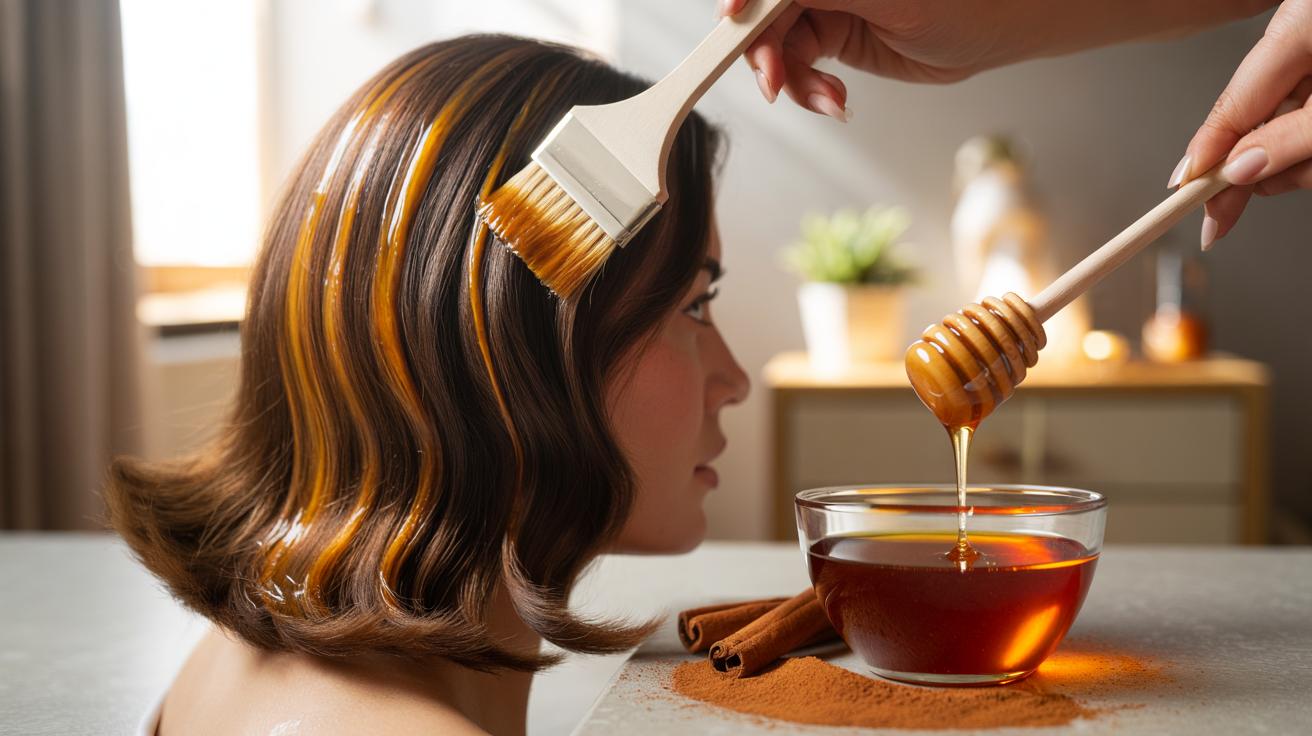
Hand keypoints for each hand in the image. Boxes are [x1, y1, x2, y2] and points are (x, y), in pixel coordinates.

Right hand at [719, 0, 1010, 120]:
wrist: (1001, 26)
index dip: (746, 0)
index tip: (731, 21)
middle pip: (765, 12)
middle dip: (765, 52)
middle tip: (775, 84)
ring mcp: (825, 2)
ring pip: (779, 44)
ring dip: (794, 81)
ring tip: (828, 101)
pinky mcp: (834, 33)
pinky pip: (800, 64)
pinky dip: (810, 90)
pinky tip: (834, 101)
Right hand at [1172, 0, 1311, 248]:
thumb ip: (1292, 137)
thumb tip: (1241, 169)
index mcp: (1295, 30)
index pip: (1229, 108)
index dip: (1202, 160)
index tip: (1179, 202)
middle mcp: (1304, 45)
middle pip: (1257, 125)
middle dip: (1257, 170)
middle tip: (1225, 220)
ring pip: (1290, 133)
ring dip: (1302, 164)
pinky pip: (1311, 128)